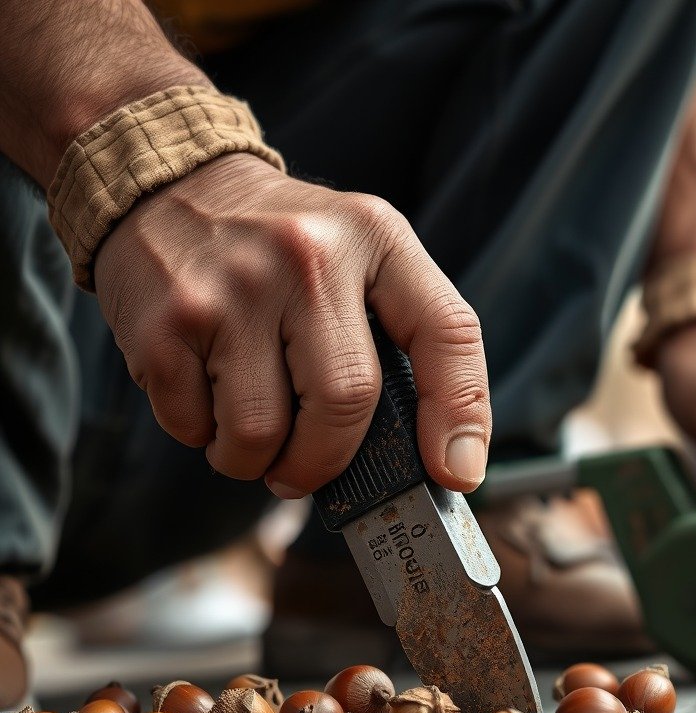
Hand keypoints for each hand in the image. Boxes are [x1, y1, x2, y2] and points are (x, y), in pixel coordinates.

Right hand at [94, 154, 490, 496]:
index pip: (446, 331)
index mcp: (376, 237)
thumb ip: (402, 338)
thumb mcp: (360, 256)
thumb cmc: (285, 249)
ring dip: (255, 461)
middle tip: (306, 469)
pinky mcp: (165, 323)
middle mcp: (307, 255)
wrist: (167, 181)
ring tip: (249, 432)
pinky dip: (203, 437)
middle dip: (324, 461)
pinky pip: (194, 428)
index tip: (455, 475)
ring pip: (259, 435)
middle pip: (344, 403)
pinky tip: (205, 397)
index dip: (459, 415)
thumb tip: (440, 462)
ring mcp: (232, 288)